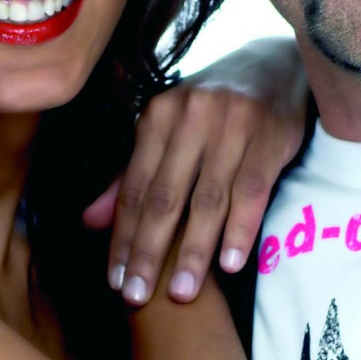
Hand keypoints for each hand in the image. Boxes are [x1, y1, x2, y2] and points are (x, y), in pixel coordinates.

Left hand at [84, 38, 307, 304]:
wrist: (271, 63)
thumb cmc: (212, 106)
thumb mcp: (167, 128)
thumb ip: (130, 174)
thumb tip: (88, 222)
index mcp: (158, 115)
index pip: (134, 186)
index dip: (122, 236)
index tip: (114, 280)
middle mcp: (191, 116)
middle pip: (165, 195)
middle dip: (148, 250)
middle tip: (137, 297)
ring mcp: (232, 124)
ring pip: (207, 198)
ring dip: (193, 250)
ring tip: (181, 293)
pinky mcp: (269, 134)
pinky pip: (251, 189)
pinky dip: (240, 229)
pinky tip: (230, 264)